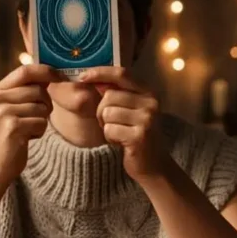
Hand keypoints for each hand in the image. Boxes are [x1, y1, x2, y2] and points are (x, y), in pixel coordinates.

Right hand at [0, 64, 57, 181]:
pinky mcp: (12, 127)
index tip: (60, 76)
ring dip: (42, 120)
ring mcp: (3, 113)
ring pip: (42, 107)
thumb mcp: (12, 107)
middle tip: (35, 117)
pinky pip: (41, 122)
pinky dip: (39, 131)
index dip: (46, 71)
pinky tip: (27, 138)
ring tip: (27, 129)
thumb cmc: (11, 134)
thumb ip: (26, 90)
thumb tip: (51, 71)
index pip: (25, 71)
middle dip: (45, 104)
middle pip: (38, 90)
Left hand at [81, 67, 170, 181]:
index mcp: (148, 92)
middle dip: (101, 112)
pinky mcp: (139, 136)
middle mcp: (151, 103)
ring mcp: (147, 119)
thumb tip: (91, 79)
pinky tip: (122, 143)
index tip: (82, 77)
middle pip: (108, 96)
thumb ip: (115, 94)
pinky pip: (109, 130)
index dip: (100, 72)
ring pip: (107, 113)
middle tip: (112, 125)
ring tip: (119, 134)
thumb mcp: (130, 110)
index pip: (121, 73)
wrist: (154, 165)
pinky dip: (110, 138)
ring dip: (106, 126)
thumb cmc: (136, 135)